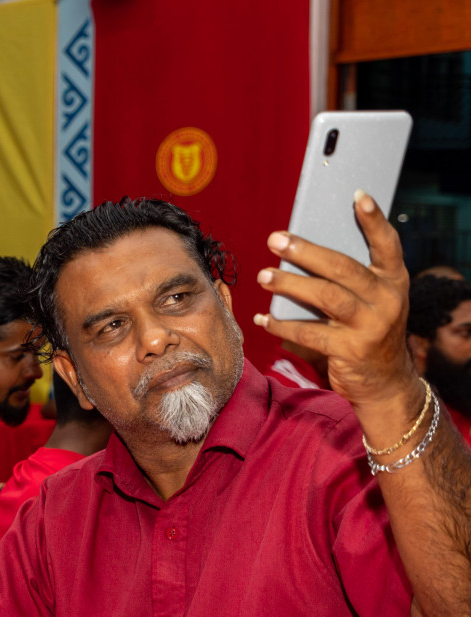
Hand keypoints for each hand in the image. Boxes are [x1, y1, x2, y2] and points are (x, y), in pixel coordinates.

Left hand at [254, 190, 414, 407]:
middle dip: (306, 251)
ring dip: (290, 284)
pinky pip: (309, 333)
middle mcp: (387, 299)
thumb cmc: (368, 331)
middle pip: (343, 268)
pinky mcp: (351, 350)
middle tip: (275, 240)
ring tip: (263, 276)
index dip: (374, 220)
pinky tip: (263, 319)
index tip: (356, 195)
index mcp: (393, 280)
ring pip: (326, 297)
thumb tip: (299, 253)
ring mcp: (372, 325)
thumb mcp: (370, 301)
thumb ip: (348, 280)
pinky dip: (282, 325)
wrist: (385, 382)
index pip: (388, 244)